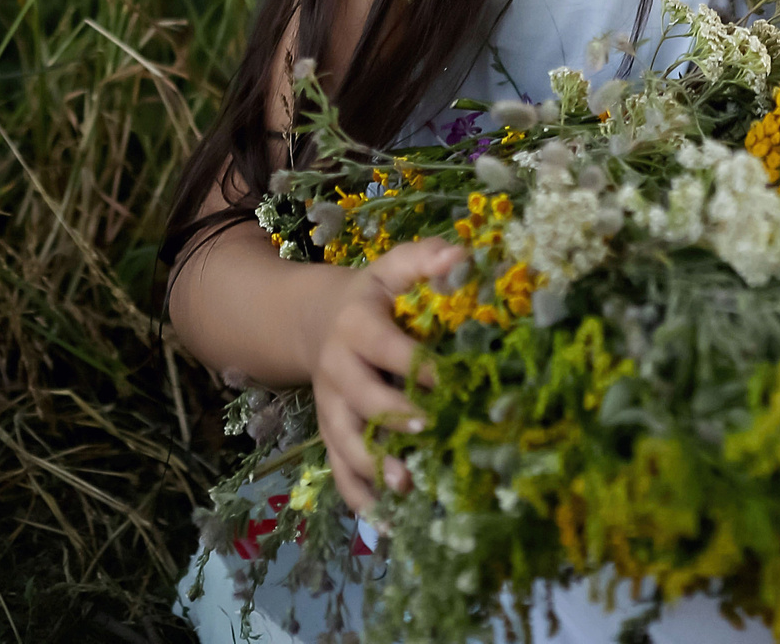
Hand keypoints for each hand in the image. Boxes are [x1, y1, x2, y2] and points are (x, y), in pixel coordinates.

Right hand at [296, 237, 462, 514]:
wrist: (316, 321)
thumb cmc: (373, 296)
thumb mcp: (393, 268)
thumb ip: (424, 259)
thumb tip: (463, 255)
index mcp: (356, 325)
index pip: (384, 346)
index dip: (414, 363)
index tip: (448, 380)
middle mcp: (337, 369)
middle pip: (360, 398)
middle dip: (392, 416)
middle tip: (428, 430)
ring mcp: (331, 407)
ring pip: (343, 440)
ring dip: (372, 466)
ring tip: (405, 488)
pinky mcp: (331, 434)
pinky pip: (338, 470)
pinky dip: (358, 497)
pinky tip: (385, 524)